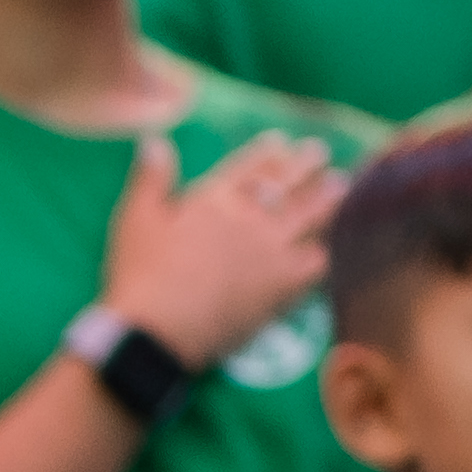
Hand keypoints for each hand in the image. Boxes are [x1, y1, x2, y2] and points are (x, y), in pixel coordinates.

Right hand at [100, 128, 344, 370]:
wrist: (157, 331)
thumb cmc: (138, 276)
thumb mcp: (133, 221)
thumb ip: (150, 179)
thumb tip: (156, 140)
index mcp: (214, 198)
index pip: (249, 166)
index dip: (268, 152)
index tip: (282, 142)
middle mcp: (250, 217)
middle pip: (287, 183)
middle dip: (306, 164)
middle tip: (320, 152)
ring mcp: (271, 249)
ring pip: (310, 215)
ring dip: (326, 197)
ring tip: (339, 185)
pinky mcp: (283, 284)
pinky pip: (315, 261)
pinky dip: (324, 249)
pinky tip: (329, 245)